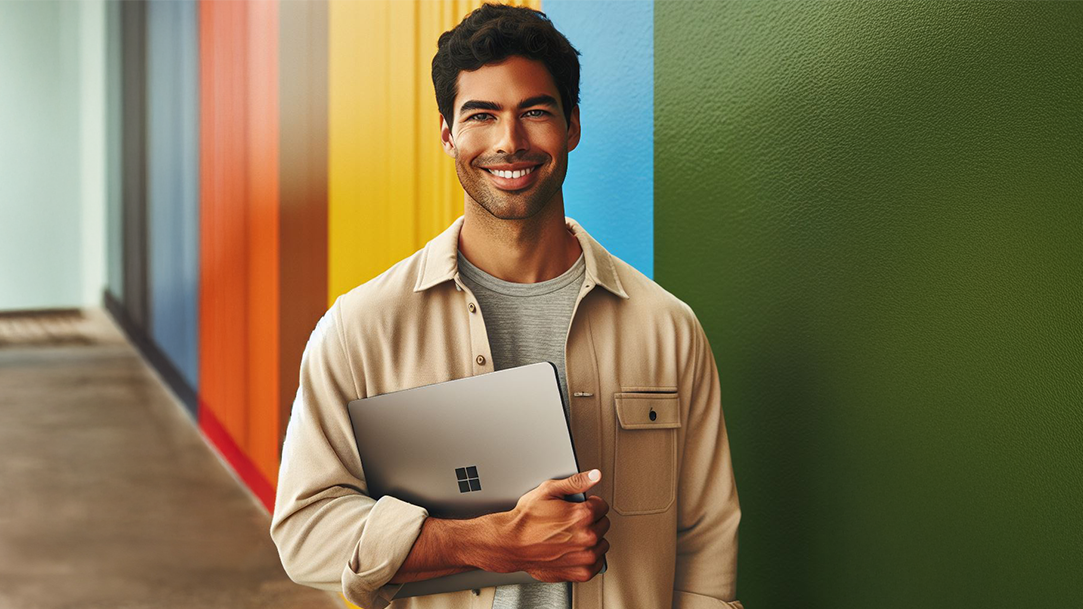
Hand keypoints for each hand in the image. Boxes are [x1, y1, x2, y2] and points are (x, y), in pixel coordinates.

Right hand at [481, 469, 610, 582]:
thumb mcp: (548, 491)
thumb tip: (595, 475)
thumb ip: (575, 482)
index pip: (602, 506)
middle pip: (603, 524)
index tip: (580, 506)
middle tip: (572, 521)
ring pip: (602, 543)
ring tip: (571, 535)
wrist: (511, 544)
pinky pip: (597, 563)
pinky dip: (589, 557)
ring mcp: (585, 557)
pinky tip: (574, 550)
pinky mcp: (581, 573)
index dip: (590, 503)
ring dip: (592, 539)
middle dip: (591, 520)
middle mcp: (588, 537)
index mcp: (583, 515)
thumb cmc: (526, 520)